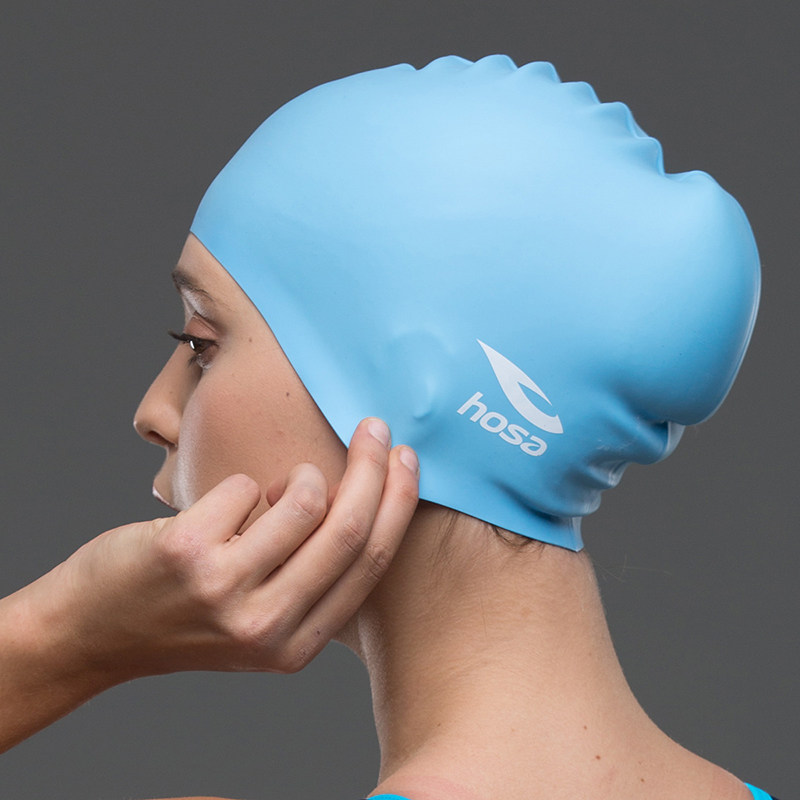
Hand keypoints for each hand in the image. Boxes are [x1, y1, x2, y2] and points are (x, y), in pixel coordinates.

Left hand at [0, 418, 417, 750]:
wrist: (92, 632)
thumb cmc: (185, 616)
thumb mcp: (260, 625)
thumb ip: (309, 581)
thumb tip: (359, 496)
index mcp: (296, 646)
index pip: (370, 564)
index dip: (397, 503)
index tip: (405, 460)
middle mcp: (267, 627)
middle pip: (349, 529)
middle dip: (373, 467)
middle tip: (375, 428)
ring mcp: (226, 591)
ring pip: (303, 502)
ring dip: (299, 476)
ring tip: (275, 485)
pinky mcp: (188, 553)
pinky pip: (245, 488)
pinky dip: (240, 486)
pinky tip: (217, 510)